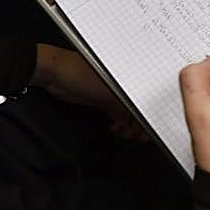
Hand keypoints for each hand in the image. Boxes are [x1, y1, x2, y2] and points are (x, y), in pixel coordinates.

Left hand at [31, 44, 145, 139]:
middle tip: (143, 136)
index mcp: (129, 74)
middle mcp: (124, 81)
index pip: (147, 95)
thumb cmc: (81, 73)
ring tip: (129, 135)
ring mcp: (112, 90)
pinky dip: (119, 124)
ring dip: (130, 125)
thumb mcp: (112, 90)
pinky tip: (117, 129)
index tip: (154, 126)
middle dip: (142, 122)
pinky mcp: (101, 99)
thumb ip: (131, 103)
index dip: (152, 112)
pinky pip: (116, 114)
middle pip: (139, 105)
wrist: (55, 75)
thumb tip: (146, 115)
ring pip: (128, 112)